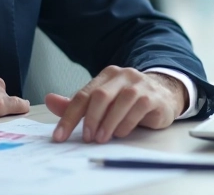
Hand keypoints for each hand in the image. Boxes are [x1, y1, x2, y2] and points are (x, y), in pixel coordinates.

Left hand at [46, 66, 186, 142]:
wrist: (165, 94)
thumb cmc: (129, 100)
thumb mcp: (104, 101)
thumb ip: (78, 103)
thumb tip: (49, 100)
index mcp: (107, 76)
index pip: (83, 95)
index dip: (69, 116)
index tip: (59, 135)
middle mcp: (122, 76)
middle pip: (100, 95)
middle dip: (90, 119)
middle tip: (86, 138)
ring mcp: (139, 84)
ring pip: (120, 102)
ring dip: (108, 123)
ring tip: (101, 138)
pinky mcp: (154, 96)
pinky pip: (138, 108)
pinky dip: (127, 123)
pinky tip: (121, 133)